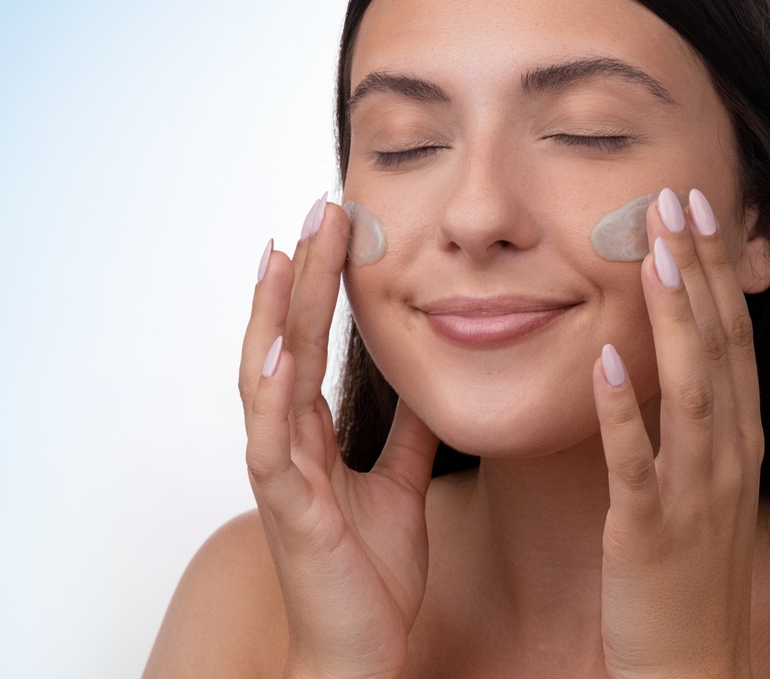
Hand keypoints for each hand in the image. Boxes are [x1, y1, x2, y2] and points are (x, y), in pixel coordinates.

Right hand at [240, 199, 439, 678]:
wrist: (366, 649)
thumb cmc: (371, 573)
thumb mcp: (403, 484)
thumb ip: (410, 434)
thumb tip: (429, 385)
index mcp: (312, 432)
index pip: (314, 339)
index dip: (323, 283)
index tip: (337, 227)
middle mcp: (288, 438)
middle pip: (288, 337)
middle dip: (303, 272)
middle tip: (318, 209)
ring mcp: (281, 467)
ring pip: (266, 375)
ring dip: (274, 313)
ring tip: (284, 252)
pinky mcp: (287, 503)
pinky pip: (273, 438)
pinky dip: (271, 389)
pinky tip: (279, 345)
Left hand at [593, 188, 761, 678]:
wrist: (691, 664)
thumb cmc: (690, 564)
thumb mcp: (704, 476)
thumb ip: (690, 412)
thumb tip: (663, 344)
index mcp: (736, 437)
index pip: (731, 335)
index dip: (715, 269)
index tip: (692, 209)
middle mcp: (727, 455)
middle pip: (719, 346)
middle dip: (698, 271)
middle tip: (674, 202)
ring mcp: (694, 492)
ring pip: (691, 391)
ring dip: (674, 321)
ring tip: (652, 258)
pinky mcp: (650, 531)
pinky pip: (636, 462)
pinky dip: (623, 409)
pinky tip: (604, 360)